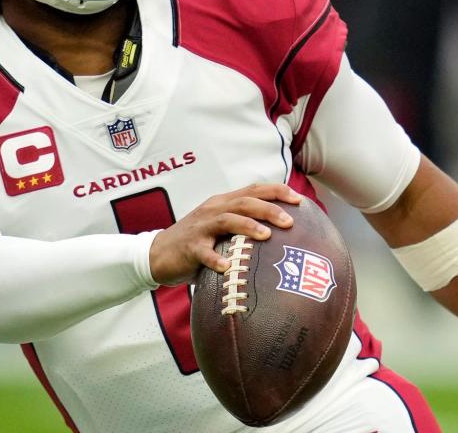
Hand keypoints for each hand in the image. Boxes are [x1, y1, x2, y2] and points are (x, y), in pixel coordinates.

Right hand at [149, 184, 301, 285]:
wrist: (158, 254)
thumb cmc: (197, 242)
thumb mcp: (221, 228)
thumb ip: (243, 226)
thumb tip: (279, 234)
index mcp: (223, 203)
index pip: (254, 190)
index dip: (277, 191)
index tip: (299, 199)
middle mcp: (214, 210)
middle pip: (244, 202)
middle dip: (269, 208)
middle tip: (289, 221)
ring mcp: (201, 227)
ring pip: (227, 220)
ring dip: (248, 226)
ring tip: (266, 235)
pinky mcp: (190, 247)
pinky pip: (204, 252)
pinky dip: (216, 259)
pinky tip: (228, 267)